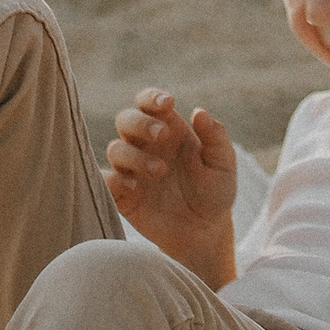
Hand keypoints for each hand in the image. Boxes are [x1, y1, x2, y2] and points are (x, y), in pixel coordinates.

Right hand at [104, 87, 239, 271]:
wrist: (204, 232)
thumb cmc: (214, 192)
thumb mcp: (223, 165)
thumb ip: (215, 137)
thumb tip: (199, 112)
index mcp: (169, 130)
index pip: (150, 102)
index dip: (152, 97)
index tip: (168, 103)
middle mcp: (146, 145)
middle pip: (126, 119)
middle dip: (140, 123)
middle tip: (162, 135)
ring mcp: (132, 169)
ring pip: (115, 148)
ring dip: (134, 155)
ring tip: (160, 171)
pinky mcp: (122, 195)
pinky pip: (105, 181)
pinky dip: (114, 180)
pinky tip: (135, 187)